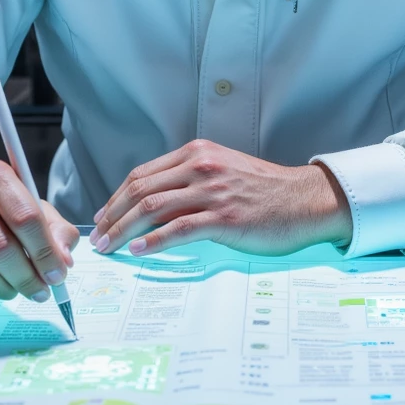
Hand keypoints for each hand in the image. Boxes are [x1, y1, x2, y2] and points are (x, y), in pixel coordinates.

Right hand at [0, 152, 78, 302]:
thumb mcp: (25, 201)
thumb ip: (53, 228)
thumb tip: (63, 263)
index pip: (25, 218)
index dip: (46, 252)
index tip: (59, 275)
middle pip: (2, 250)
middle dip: (29, 278)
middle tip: (42, 291)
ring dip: (8, 290)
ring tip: (17, 287)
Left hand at [91, 140, 351, 256]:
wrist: (306, 200)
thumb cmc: (266, 190)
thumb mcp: (224, 170)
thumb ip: (191, 180)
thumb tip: (154, 205)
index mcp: (198, 153)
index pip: (143, 174)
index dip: (116, 197)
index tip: (102, 216)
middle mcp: (201, 166)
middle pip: (141, 189)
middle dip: (113, 215)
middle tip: (98, 237)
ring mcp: (213, 191)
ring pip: (153, 208)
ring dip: (124, 230)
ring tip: (110, 248)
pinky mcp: (225, 217)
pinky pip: (179, 228)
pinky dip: (154, 241)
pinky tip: (139, 251)